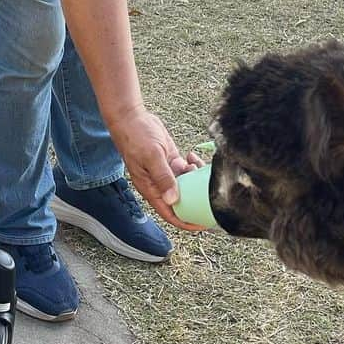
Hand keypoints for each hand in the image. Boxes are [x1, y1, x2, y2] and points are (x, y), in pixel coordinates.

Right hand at [109, 108, 207, 229]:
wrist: (131, 118)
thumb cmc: (135, 137)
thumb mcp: (151, 156)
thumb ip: (163, 177)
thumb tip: (172, 199)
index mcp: (151, 189)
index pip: (170, 213)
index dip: (186, 222)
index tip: (202, 225)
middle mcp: (159, 184)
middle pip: (181, 201)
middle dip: (196, 201)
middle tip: (212, 197)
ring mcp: (165, 173)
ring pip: (186, 185)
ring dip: (195, 179)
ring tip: (195, 166)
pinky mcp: (170, 161)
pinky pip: (186, 170)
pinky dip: (193, 165)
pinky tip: (191, 156)